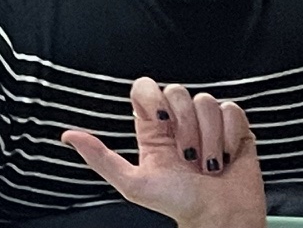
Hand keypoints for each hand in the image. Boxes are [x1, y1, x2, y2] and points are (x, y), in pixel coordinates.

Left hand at [63, 79, 261, 227]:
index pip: (145, 87)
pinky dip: (231, 136)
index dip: (154, 98)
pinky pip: (232, 111)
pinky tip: (227, 156)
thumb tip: (67, 136)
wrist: (220, 221)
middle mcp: (178, 121)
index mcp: (152, 127)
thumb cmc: (178, 203)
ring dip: (210, 138)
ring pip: (206, 102)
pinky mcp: (235, 129)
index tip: (161, 123)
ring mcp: (207, 123)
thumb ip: (101, 159)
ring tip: (208, 164)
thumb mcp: (134, 184)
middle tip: (189, 157)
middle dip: (186, 127)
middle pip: (178, 91)